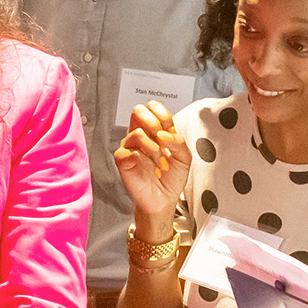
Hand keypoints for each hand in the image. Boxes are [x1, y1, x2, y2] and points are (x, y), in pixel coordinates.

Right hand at [112, 102, 191, 231]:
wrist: (164, 199)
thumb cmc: (171, 178)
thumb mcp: (184, 158)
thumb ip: (179, 142)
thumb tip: (166, 134)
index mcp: (155, 130)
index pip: (153, 108)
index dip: (162, 114)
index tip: (169, 127)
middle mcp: (140, 135)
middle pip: (138, 111)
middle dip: (153, 122)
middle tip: (162, 139)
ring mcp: (130, 147)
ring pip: (137, 133)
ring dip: (153, 148)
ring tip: (160, 162)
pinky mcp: (122, 161)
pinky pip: (127, 151)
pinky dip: (142, 159)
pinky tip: (150, 168)